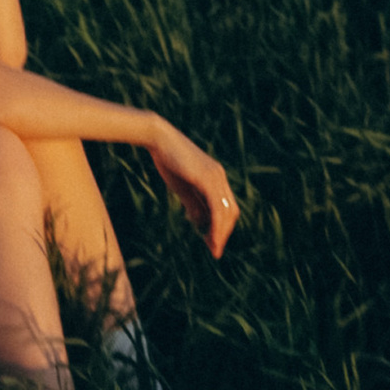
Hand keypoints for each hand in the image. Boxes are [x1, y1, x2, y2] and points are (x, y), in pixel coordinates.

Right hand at [149, 125, 239, 260]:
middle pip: (231, 211)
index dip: (222, 227)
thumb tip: (201, 223)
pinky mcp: (207, 178)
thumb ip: (193, 203)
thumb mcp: (183, 187)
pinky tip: (210, 236)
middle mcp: (220, 177)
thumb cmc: (168, 160)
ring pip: (226, 211)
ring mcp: (215, 176)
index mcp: (216, 178)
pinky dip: (216, 224)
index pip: (226, 207)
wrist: (159, 138)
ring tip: (214, 249)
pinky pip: (216, 206)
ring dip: (221, 233)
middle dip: (224, 233)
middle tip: (215, 250)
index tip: (212, 243)